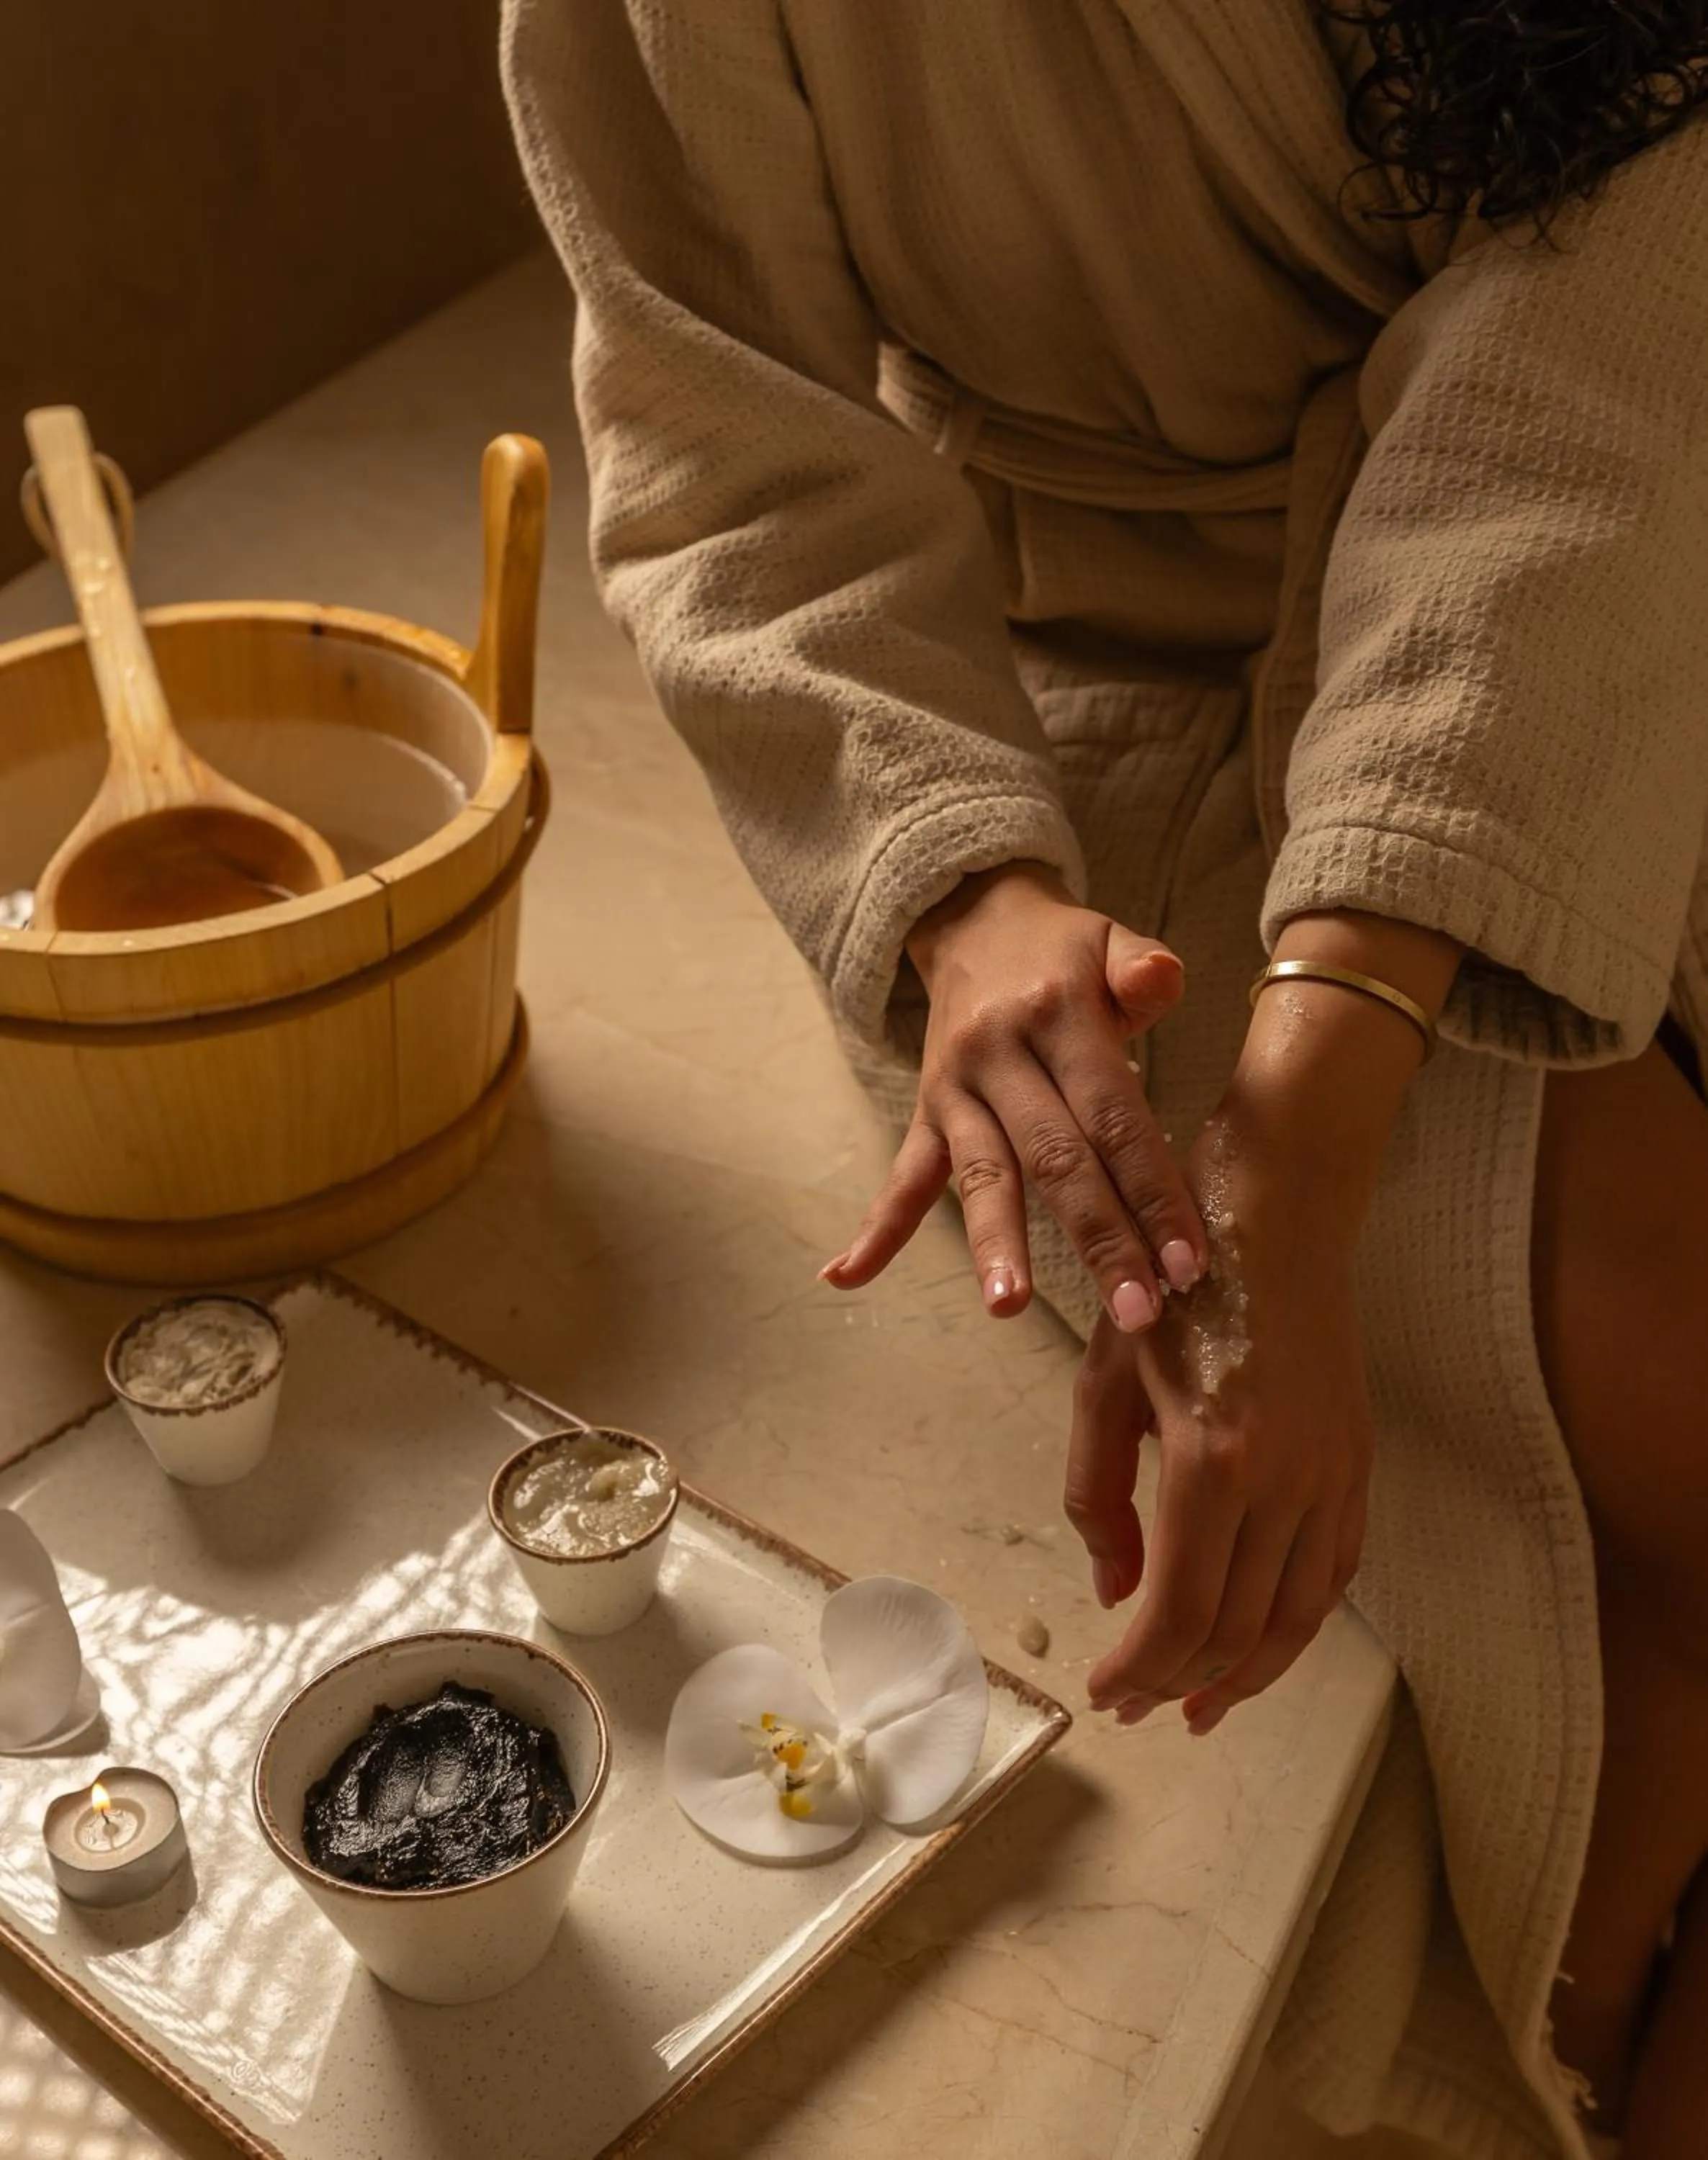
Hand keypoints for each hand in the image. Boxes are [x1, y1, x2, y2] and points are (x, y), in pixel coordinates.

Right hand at [819, 862, 1208, 1333]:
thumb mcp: (1109, 939)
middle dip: (1099, 1240)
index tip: (1186, 1262)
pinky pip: (905, 1174)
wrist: (972, 919)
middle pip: (1055, 1159)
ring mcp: (956, 1088)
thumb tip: (1163, 981)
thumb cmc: (1062, 950)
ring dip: (996, 1245)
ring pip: (981, 1175)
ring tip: (1007, 1307)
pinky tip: (847, 1277)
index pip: (1112, 1115)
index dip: (1152, 1189)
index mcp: (1057, 1015)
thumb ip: (1142, 965)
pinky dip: (877, 1229)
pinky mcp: (927, 1110)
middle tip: (1137, 1313)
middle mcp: (999, 1054)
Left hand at [1068, 1115, 1373, 1732]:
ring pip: (1295, 1616)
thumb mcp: (1102, 1383)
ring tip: (1200, 1705)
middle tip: (1139, 1707)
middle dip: (1181, 1683)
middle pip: (1237, 1629)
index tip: (1105, 1692)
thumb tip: (1112, 1592)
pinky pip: (1334, 1571)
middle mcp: (1282, 1480)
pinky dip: (1296, 1623)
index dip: (1139, 1669)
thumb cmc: (1167, 1286)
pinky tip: (1261, 1643)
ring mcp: (1329, 1475)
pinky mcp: (1355, 1463)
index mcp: (1209, 1459)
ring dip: (1246, 1675)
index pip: (1177, 1610)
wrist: (1272, 1217)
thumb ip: (1098, 1495)